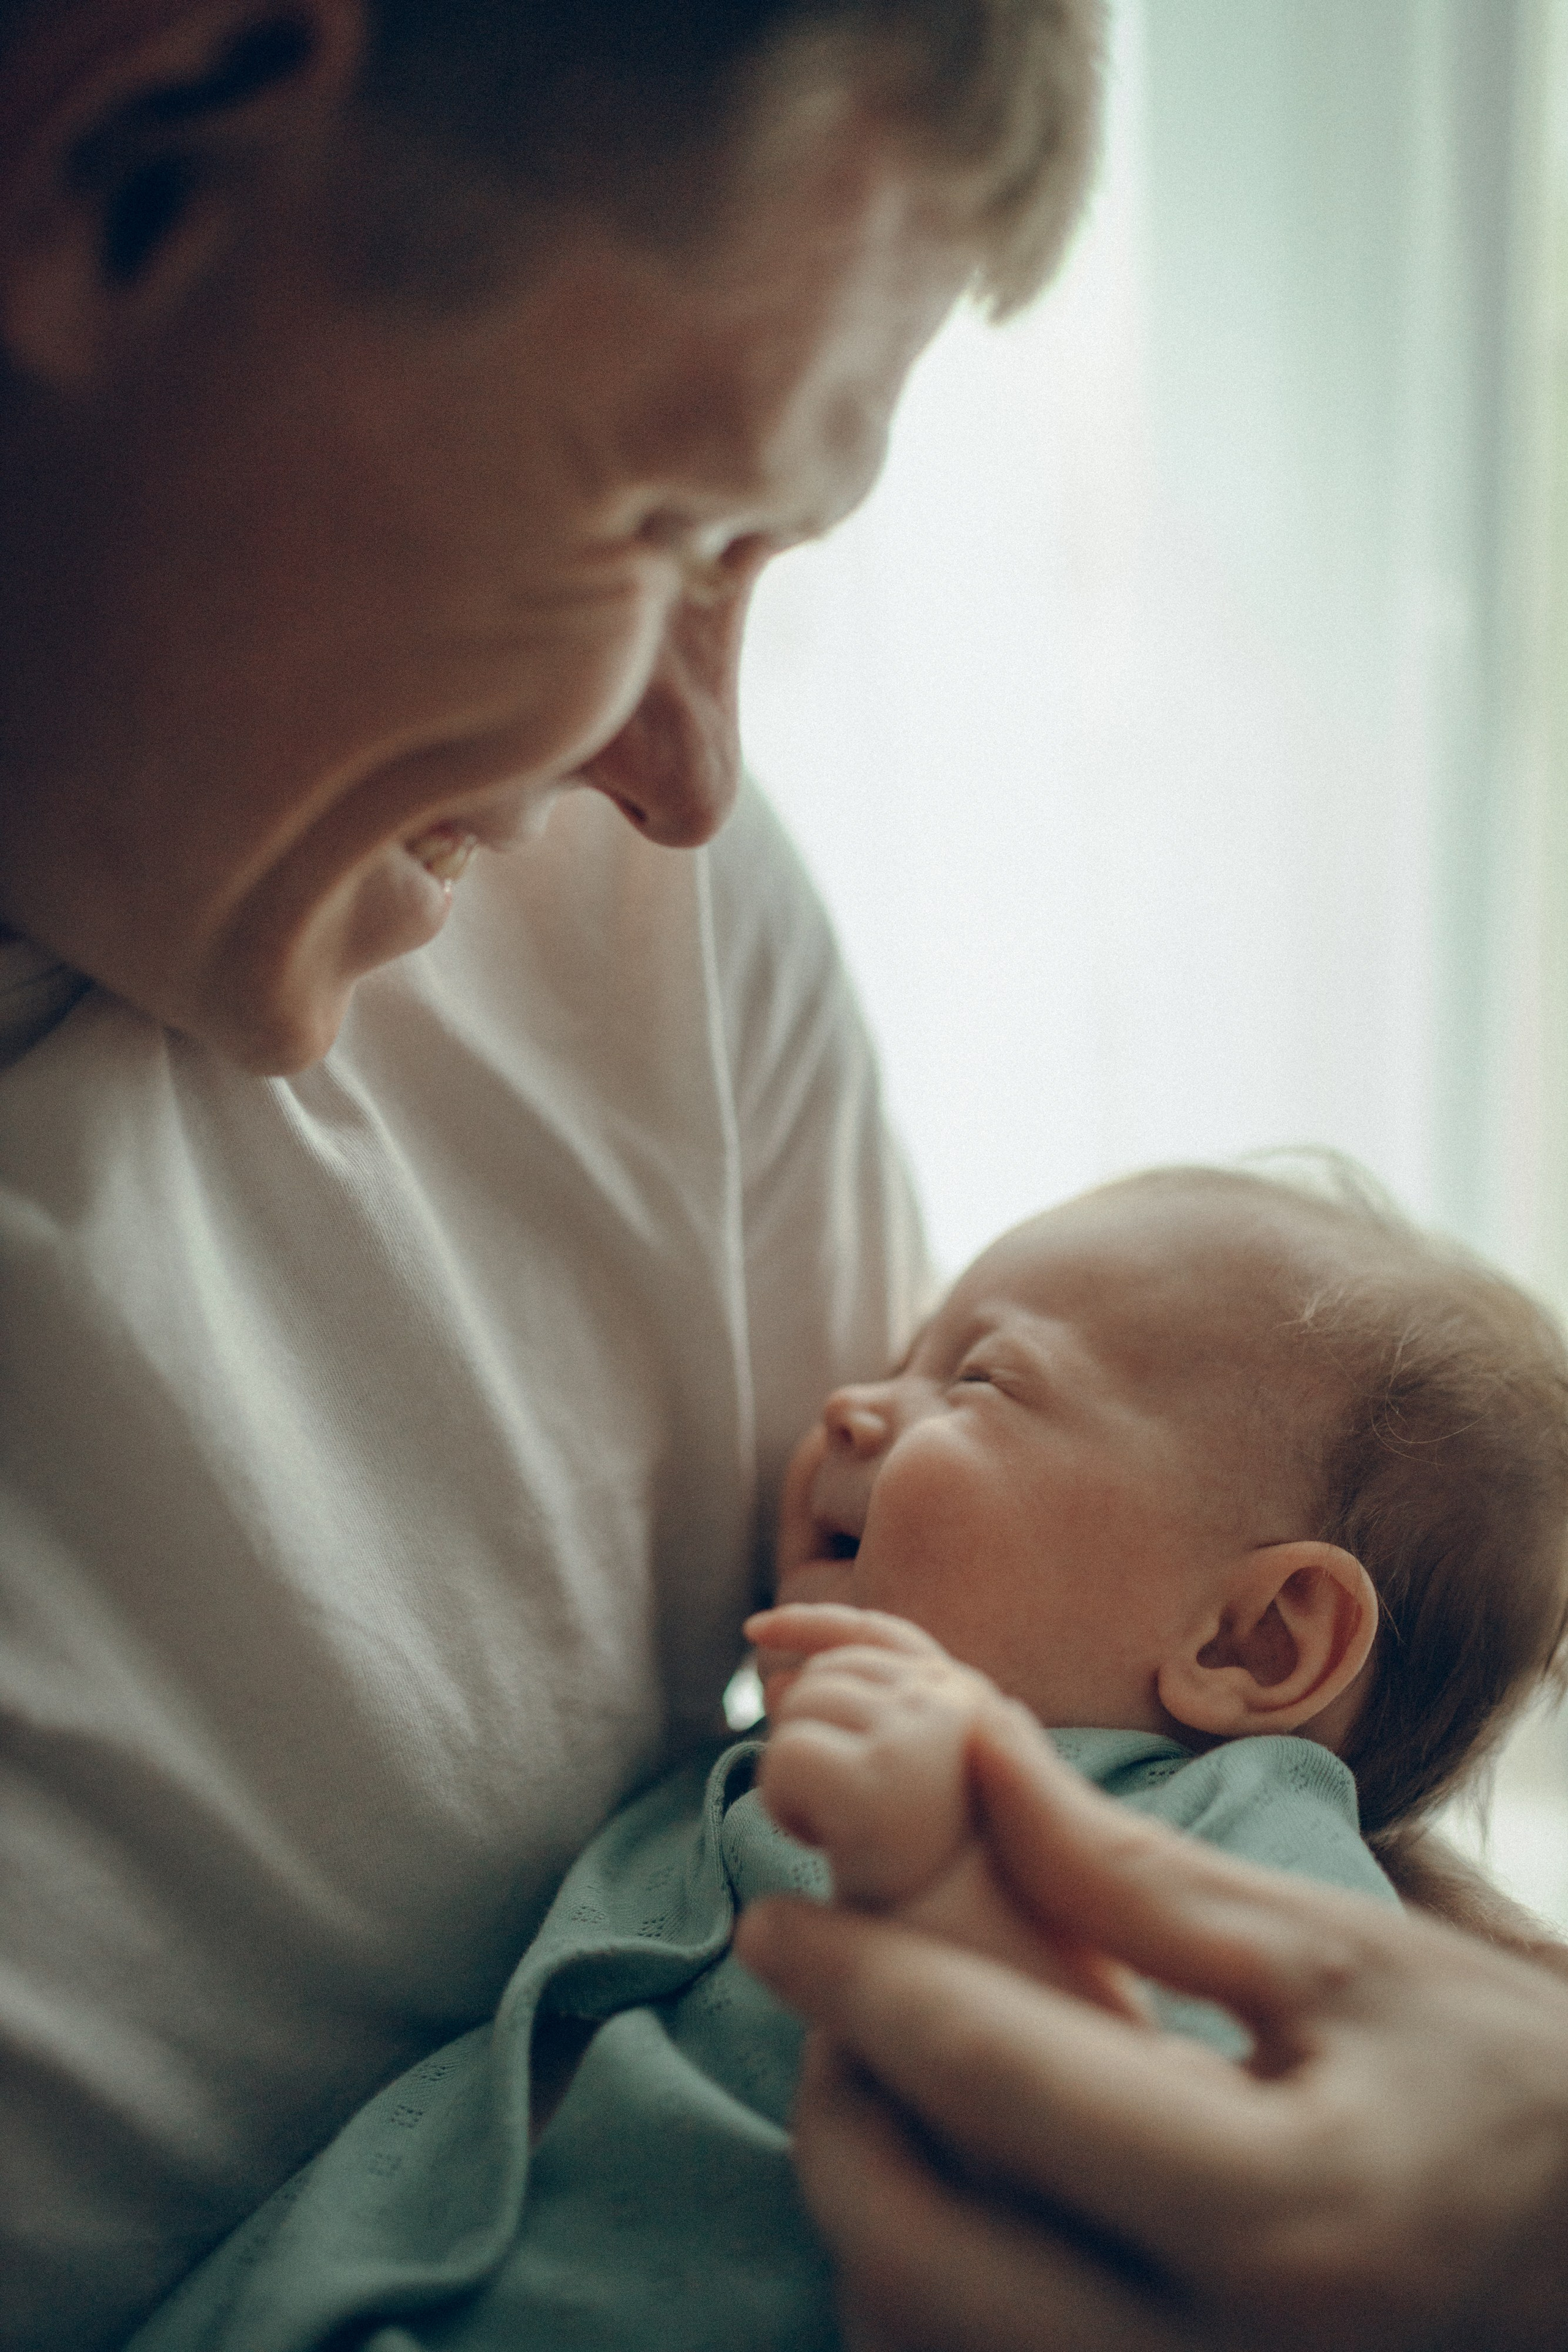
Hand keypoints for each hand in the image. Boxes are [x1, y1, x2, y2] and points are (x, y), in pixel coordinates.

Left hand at [735, 1696, 1567, 2351]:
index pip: (988, 2078)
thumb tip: (975, 1761)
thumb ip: (1135, 1878)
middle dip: (835, 2117)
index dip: (856, 1982)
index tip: (771, 1918)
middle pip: (913, 2259)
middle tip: (834, 2008)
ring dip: (868, 2221)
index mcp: (1265, 2209)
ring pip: (921, 2351)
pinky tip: (960, 2199)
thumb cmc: (1513, 2090)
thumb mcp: (1341, 1956)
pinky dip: (927, 2302)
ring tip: (890, 2093)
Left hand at [747, 1600, 1147, 2004]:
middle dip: (805, 1728)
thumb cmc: (934, 1887)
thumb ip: (870, 1720)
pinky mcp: (878, 1786)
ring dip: (794, 1772)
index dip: (813, 1624)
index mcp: (971, 1700)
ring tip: (836, 1833)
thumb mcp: (911, 1783)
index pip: (880, 1632)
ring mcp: (919, 1741)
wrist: (964, 1967)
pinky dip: (782, 1801)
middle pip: (826, 1674)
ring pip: (797, 1713)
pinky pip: (784, 1758)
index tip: (754, 1629)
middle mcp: (958, 1703)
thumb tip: (782, 1679)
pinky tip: (820, 1844)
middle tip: (828, 1808)